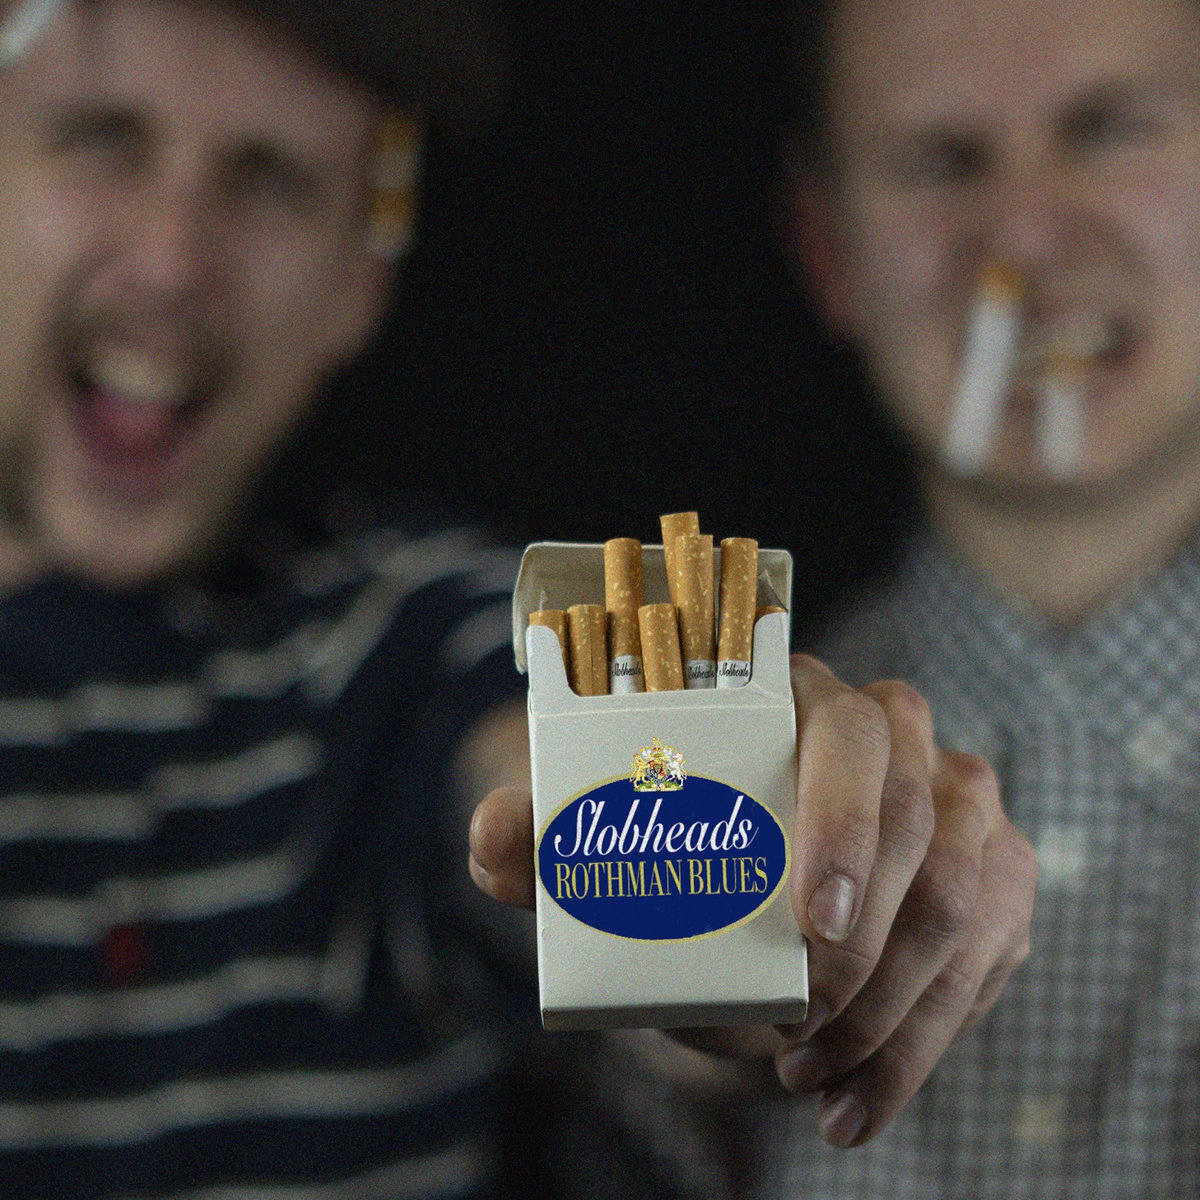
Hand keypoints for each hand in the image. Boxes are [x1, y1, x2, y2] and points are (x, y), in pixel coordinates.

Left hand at [468, 653, 1036, 1147]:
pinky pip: (994, 953)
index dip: (846, 820)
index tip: (813, 924)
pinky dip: (926, 1043)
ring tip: (808, 1071)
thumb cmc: (676, 857)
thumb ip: (545, 844)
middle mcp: (899, 737)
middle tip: (798, 1029)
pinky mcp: (996, 870)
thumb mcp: (611, 852)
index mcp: (804, 700)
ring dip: (896, 1008)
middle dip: (869, 946)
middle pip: (925, 819)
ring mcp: (961, 801)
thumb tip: (491, 834)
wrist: (738, 899)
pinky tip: (856, 1099)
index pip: (852, 734)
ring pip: (968, 898)